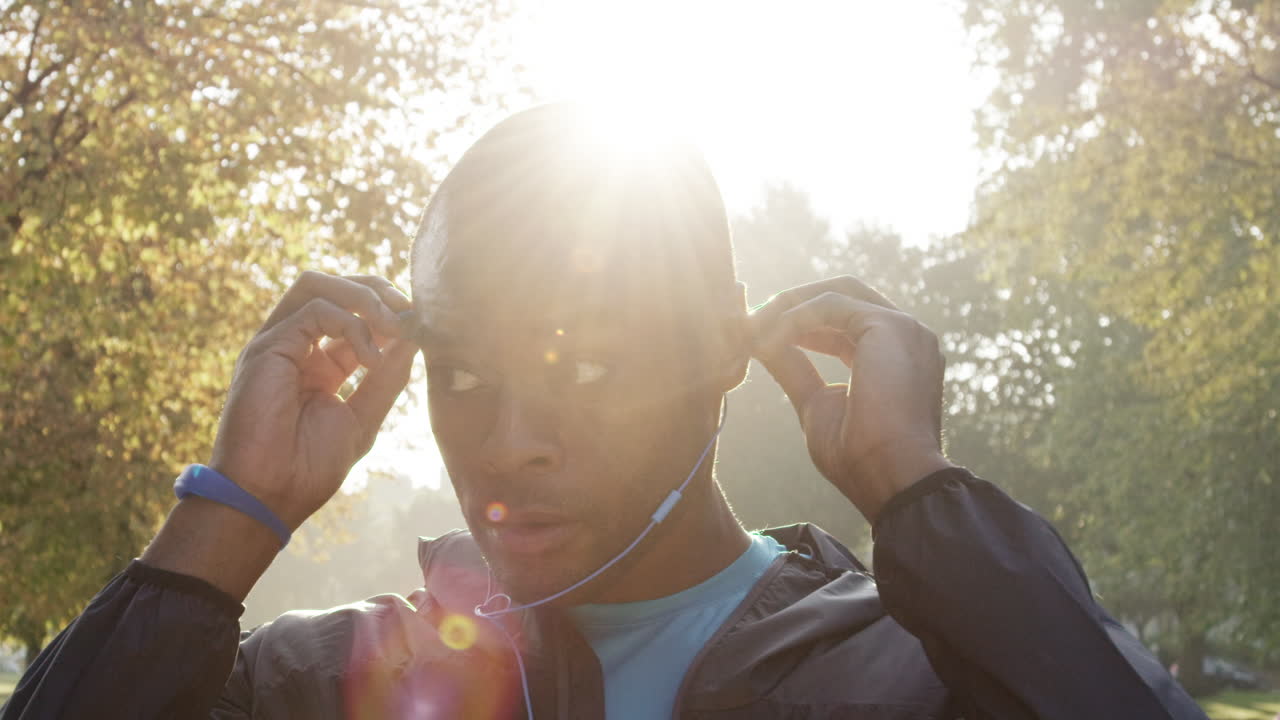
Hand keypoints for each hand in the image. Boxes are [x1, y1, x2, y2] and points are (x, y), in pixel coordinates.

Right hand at [208, 271, 416, 528]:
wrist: (268, 496)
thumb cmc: (309, 468)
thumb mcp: (363, 418)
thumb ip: (387, 379)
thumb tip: (413, 339)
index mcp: (320, 367)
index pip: (354, 318)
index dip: (388, 312)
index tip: (420, 324)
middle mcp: (297, 349)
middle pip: (334, 289)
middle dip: (377, 290)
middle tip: (410, 311)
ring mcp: (279, 344)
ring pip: (318, 285)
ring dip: (365, 296)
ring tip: (394, 325)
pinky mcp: (268, 346)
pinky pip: (316, 309)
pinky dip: (352, 324)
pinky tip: (371, 358)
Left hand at [749, 276, 952, 522]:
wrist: (891, 478)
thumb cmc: (859, 457)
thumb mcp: (816, 404)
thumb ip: (795, 370)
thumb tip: (763, 345)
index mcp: (896, 356)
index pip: (845, 323)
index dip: (801, 325)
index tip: (760, 335)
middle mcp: (906, 336)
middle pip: (844, 295)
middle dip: (793, 305)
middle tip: (751, 324)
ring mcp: (903, 327)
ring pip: (836, 293)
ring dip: (789, 308)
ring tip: (752, 330)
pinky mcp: (889, 325)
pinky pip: (829, 304)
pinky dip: (794, 317)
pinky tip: (769, 339)